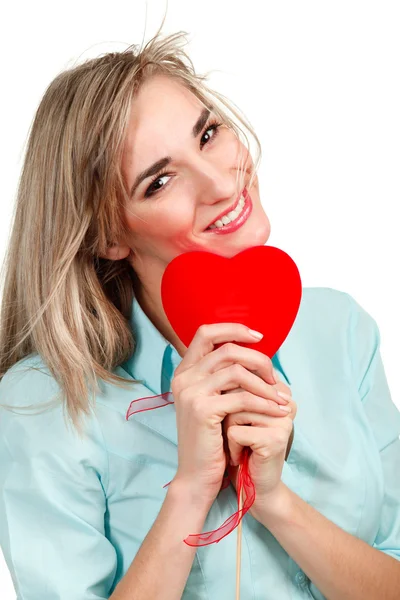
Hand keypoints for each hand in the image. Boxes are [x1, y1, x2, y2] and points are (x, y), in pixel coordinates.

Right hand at [170, 323, 291, 508]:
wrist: (197, 475)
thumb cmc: (211, 439)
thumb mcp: (213, 402)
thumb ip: (222, 377)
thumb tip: (252, 355)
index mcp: (184, 371)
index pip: (206, 332)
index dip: (234, 329)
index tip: (259, 337)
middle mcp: (184, 378)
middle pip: (227, 349)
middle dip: (258, 359)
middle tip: (275, 377)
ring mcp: (190, 393)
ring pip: (237, 371)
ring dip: (265, 384)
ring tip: (280, 397)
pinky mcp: (202, 410)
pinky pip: (242, 397)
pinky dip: (264, 403)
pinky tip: (276, 410)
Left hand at [223, 370, 296, 518]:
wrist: (252, 485)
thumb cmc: (241, 443)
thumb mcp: (236, 408)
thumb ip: (234, 384)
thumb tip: (215, 363)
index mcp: (279, 389)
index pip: (242, 374)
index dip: (229, 397)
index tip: (235, 416)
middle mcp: (285, 400)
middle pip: (237, 390)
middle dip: (227, 412)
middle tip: (235, 431)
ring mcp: (282, 419)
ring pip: (235, 410)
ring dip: (228, 430)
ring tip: (239, 443)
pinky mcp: (275, 438)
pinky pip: (236, 432)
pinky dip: (232, 446)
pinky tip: (240, 456)